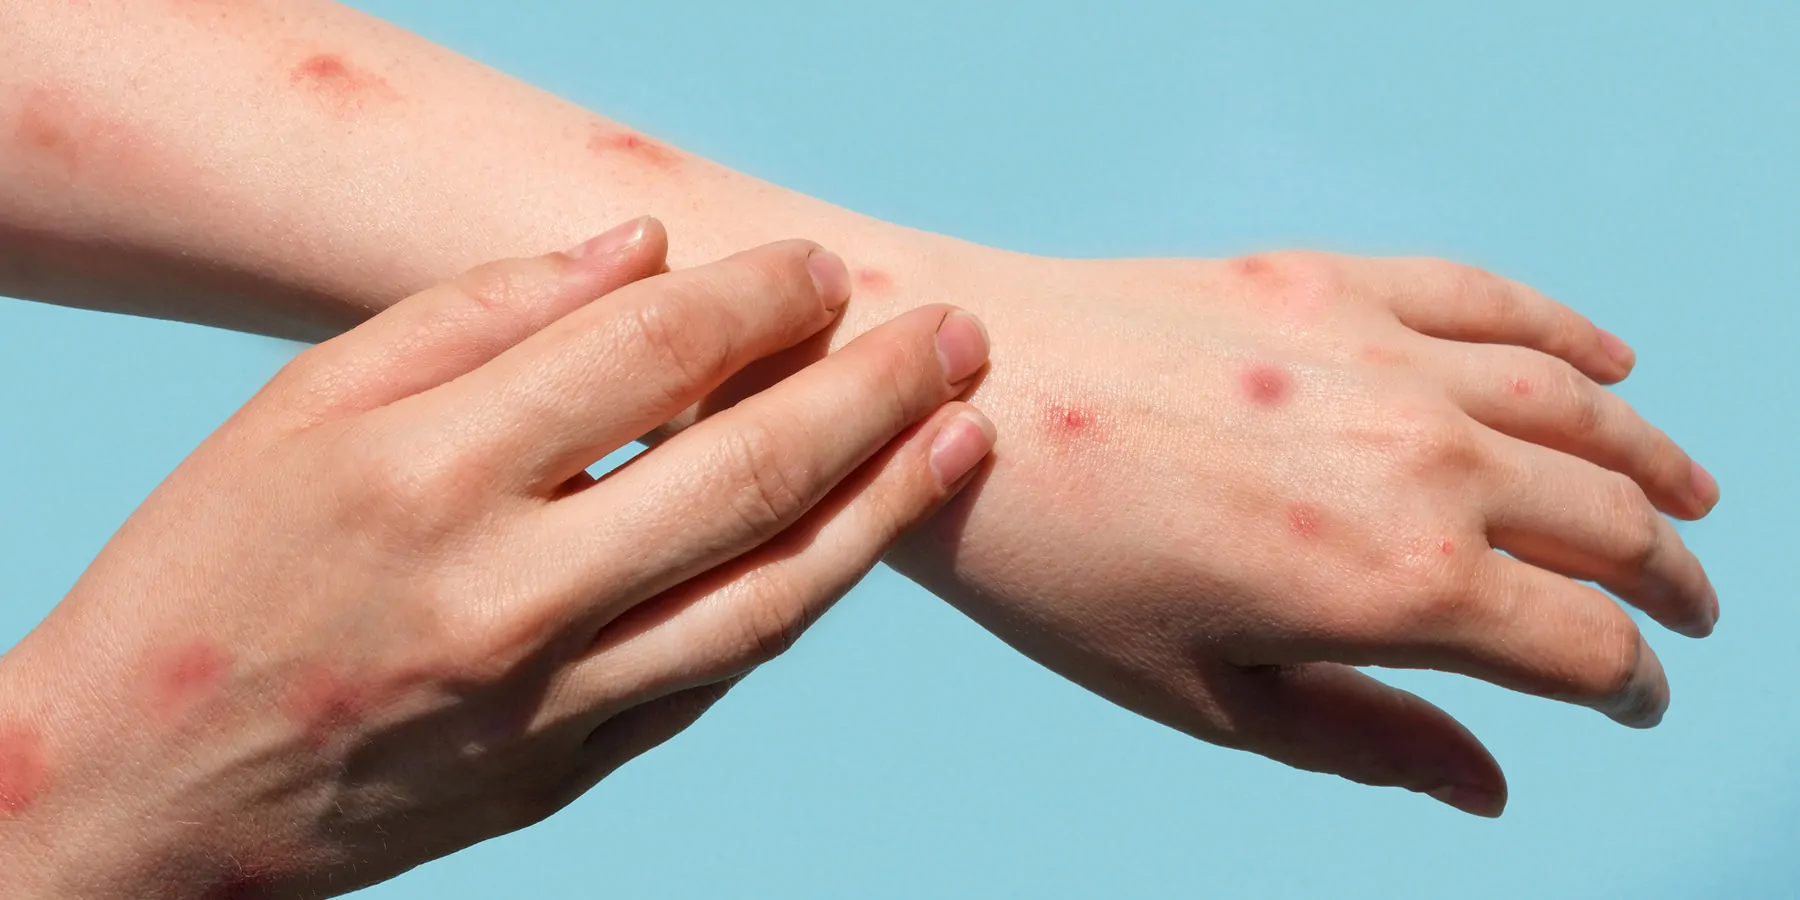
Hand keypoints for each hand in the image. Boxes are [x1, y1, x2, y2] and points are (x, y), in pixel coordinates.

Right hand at [0, 218, 995, 898]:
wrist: (139, 791)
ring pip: (769, 596)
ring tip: (963, 437)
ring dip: (885, 507)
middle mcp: (504, 595)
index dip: (758, 298)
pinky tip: (854, 538)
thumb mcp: (302, 406)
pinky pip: (716, 676)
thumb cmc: (208, 570)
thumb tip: (643, 248)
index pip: (651, 353)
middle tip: (954, 335)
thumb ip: (478, 312)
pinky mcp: (566, 775)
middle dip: (873, 391)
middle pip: (747, 472)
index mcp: (426, 472)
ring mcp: (547, 703)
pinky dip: (797, 599)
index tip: (819, 268)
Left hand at [888, 247, 1716, 816]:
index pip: (1583, 643)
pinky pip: (1495, 301)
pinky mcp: (1334, 281)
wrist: (960, 397)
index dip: (1629, 684)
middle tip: (1691, 609)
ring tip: (1694, 498)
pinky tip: (1610, 364)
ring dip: (1653, 462)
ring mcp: (1386, 356)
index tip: (1634, 699)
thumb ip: (1367, 741)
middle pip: (1610, 523)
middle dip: (1669, 579)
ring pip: (1578, 411)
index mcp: (1401, 584)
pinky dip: (1571, 335)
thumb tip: (1491, 790)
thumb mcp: (1207, 697)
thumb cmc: (1060, 567)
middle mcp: (1425, 460)